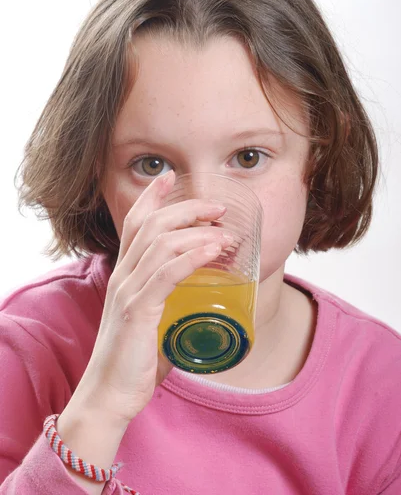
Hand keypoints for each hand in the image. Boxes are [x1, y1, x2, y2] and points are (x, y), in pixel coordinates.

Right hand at [78, 170, 232, 425]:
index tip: (170, 177)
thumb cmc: (134, 360)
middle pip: (151, 224)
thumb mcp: (152, 320)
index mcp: (125, 274)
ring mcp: (128, 291)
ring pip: (160, 243)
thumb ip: (171, 303)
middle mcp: (123, 276)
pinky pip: (166, 273)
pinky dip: (192, 257)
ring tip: (226, 232)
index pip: (134, 223)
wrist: (109, 395)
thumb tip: (205, 299)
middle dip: (186, 208)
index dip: (151, 196)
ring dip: (197, 231)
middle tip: (217, 206)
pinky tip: (213, 251)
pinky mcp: (138, 311)